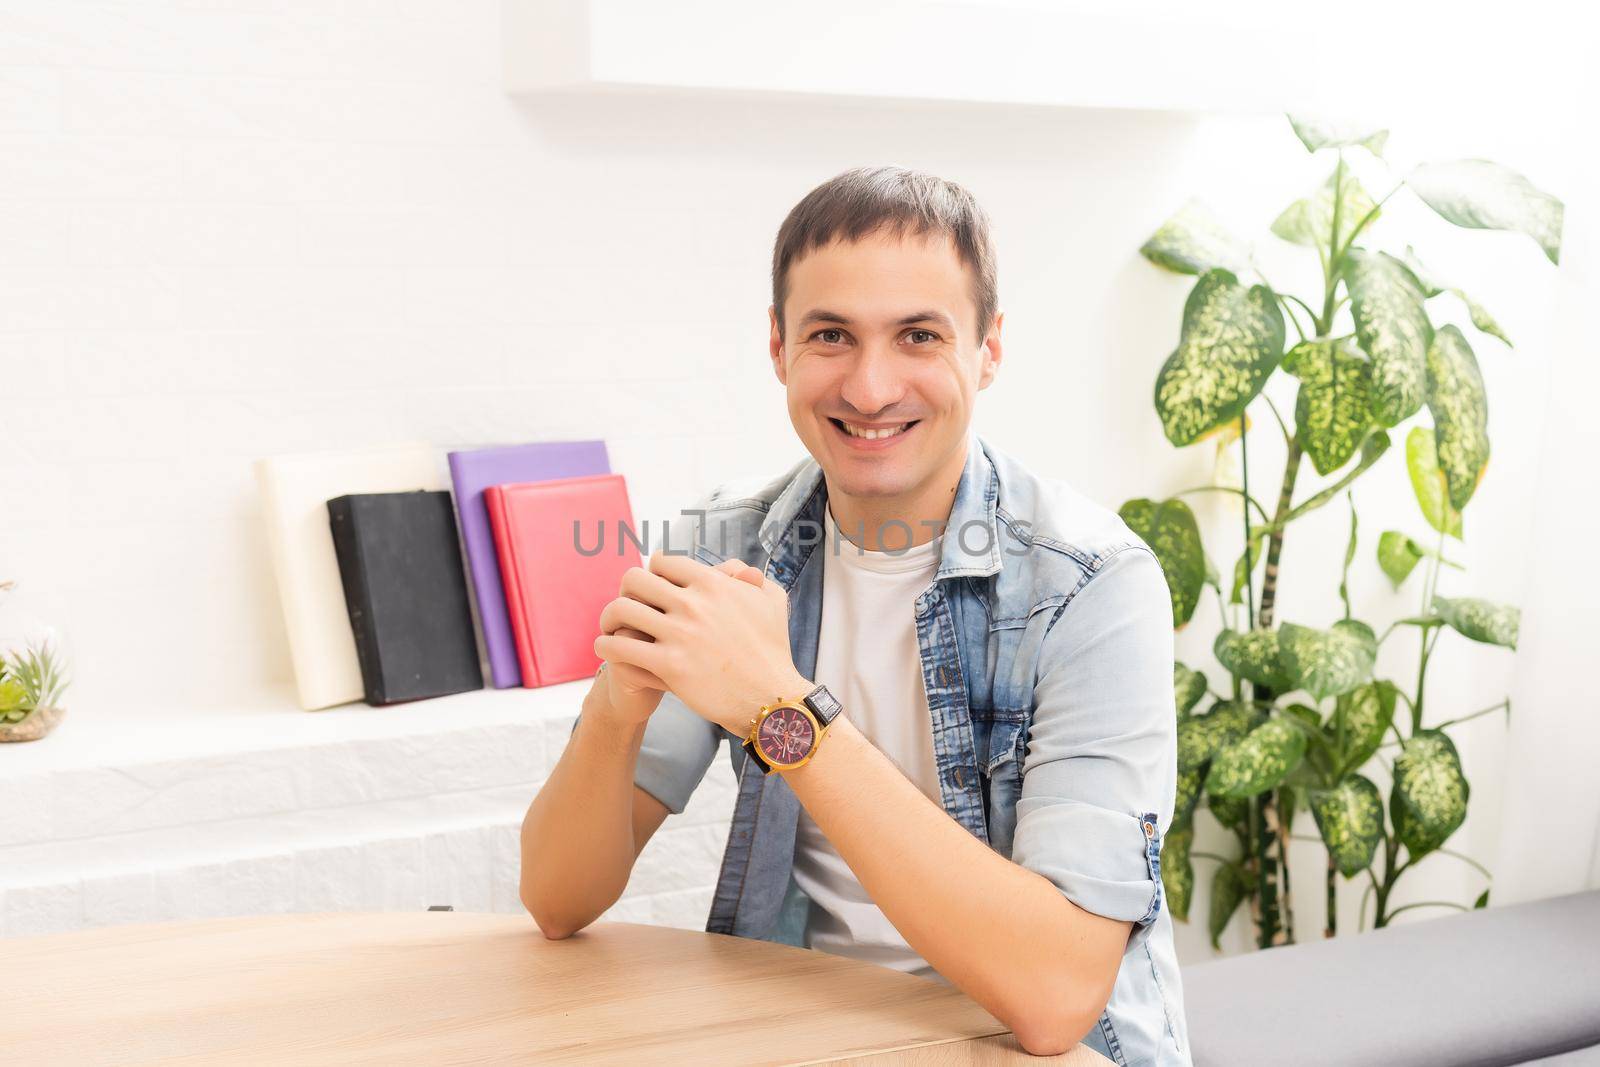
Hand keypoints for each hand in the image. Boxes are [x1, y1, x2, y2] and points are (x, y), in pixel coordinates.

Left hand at [594, 550, 809, 736]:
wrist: (772, 698)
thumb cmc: (773, 651)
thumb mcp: (772, 602)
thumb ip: (751, 579)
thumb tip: (737, 568)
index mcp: (713, 583)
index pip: (662, 562)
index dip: (652, 573)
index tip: (649, 589)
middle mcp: (693, 603)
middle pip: (634, 580)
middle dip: (626, 592)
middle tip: (626, 608)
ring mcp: (680, 634)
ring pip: (620, 611)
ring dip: (609, 618)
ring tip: (610, 629)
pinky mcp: (669, 665)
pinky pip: (619, 647)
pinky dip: (606, 646)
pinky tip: (607, 650)